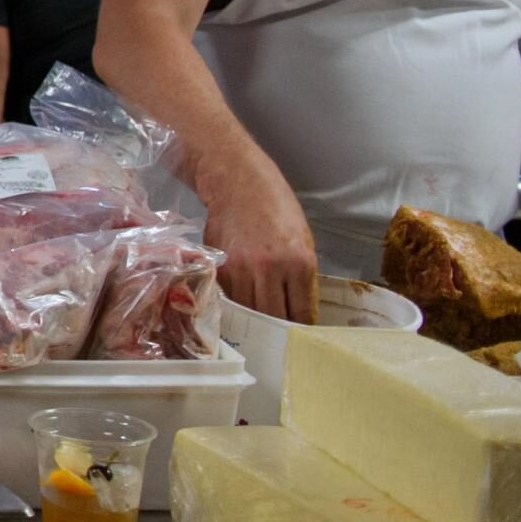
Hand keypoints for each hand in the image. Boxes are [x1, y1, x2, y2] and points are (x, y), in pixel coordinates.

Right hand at [200, 153, 317, 322]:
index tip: (299, 338)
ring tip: (259, 326)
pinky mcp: (218, 266)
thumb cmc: (276, 207)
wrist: (238, 181)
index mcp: (299, 263)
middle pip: (273, 318)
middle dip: (277, 331)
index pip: (301, 313)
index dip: (300, 330)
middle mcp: (269, 268)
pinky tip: (241, 304)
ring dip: (254, 319)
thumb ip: (301, 276)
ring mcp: (240, 268)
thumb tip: (297, 309)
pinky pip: (229, 296)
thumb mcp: (302, 239)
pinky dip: (236, 303)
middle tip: (279, 340)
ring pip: (248, 311)